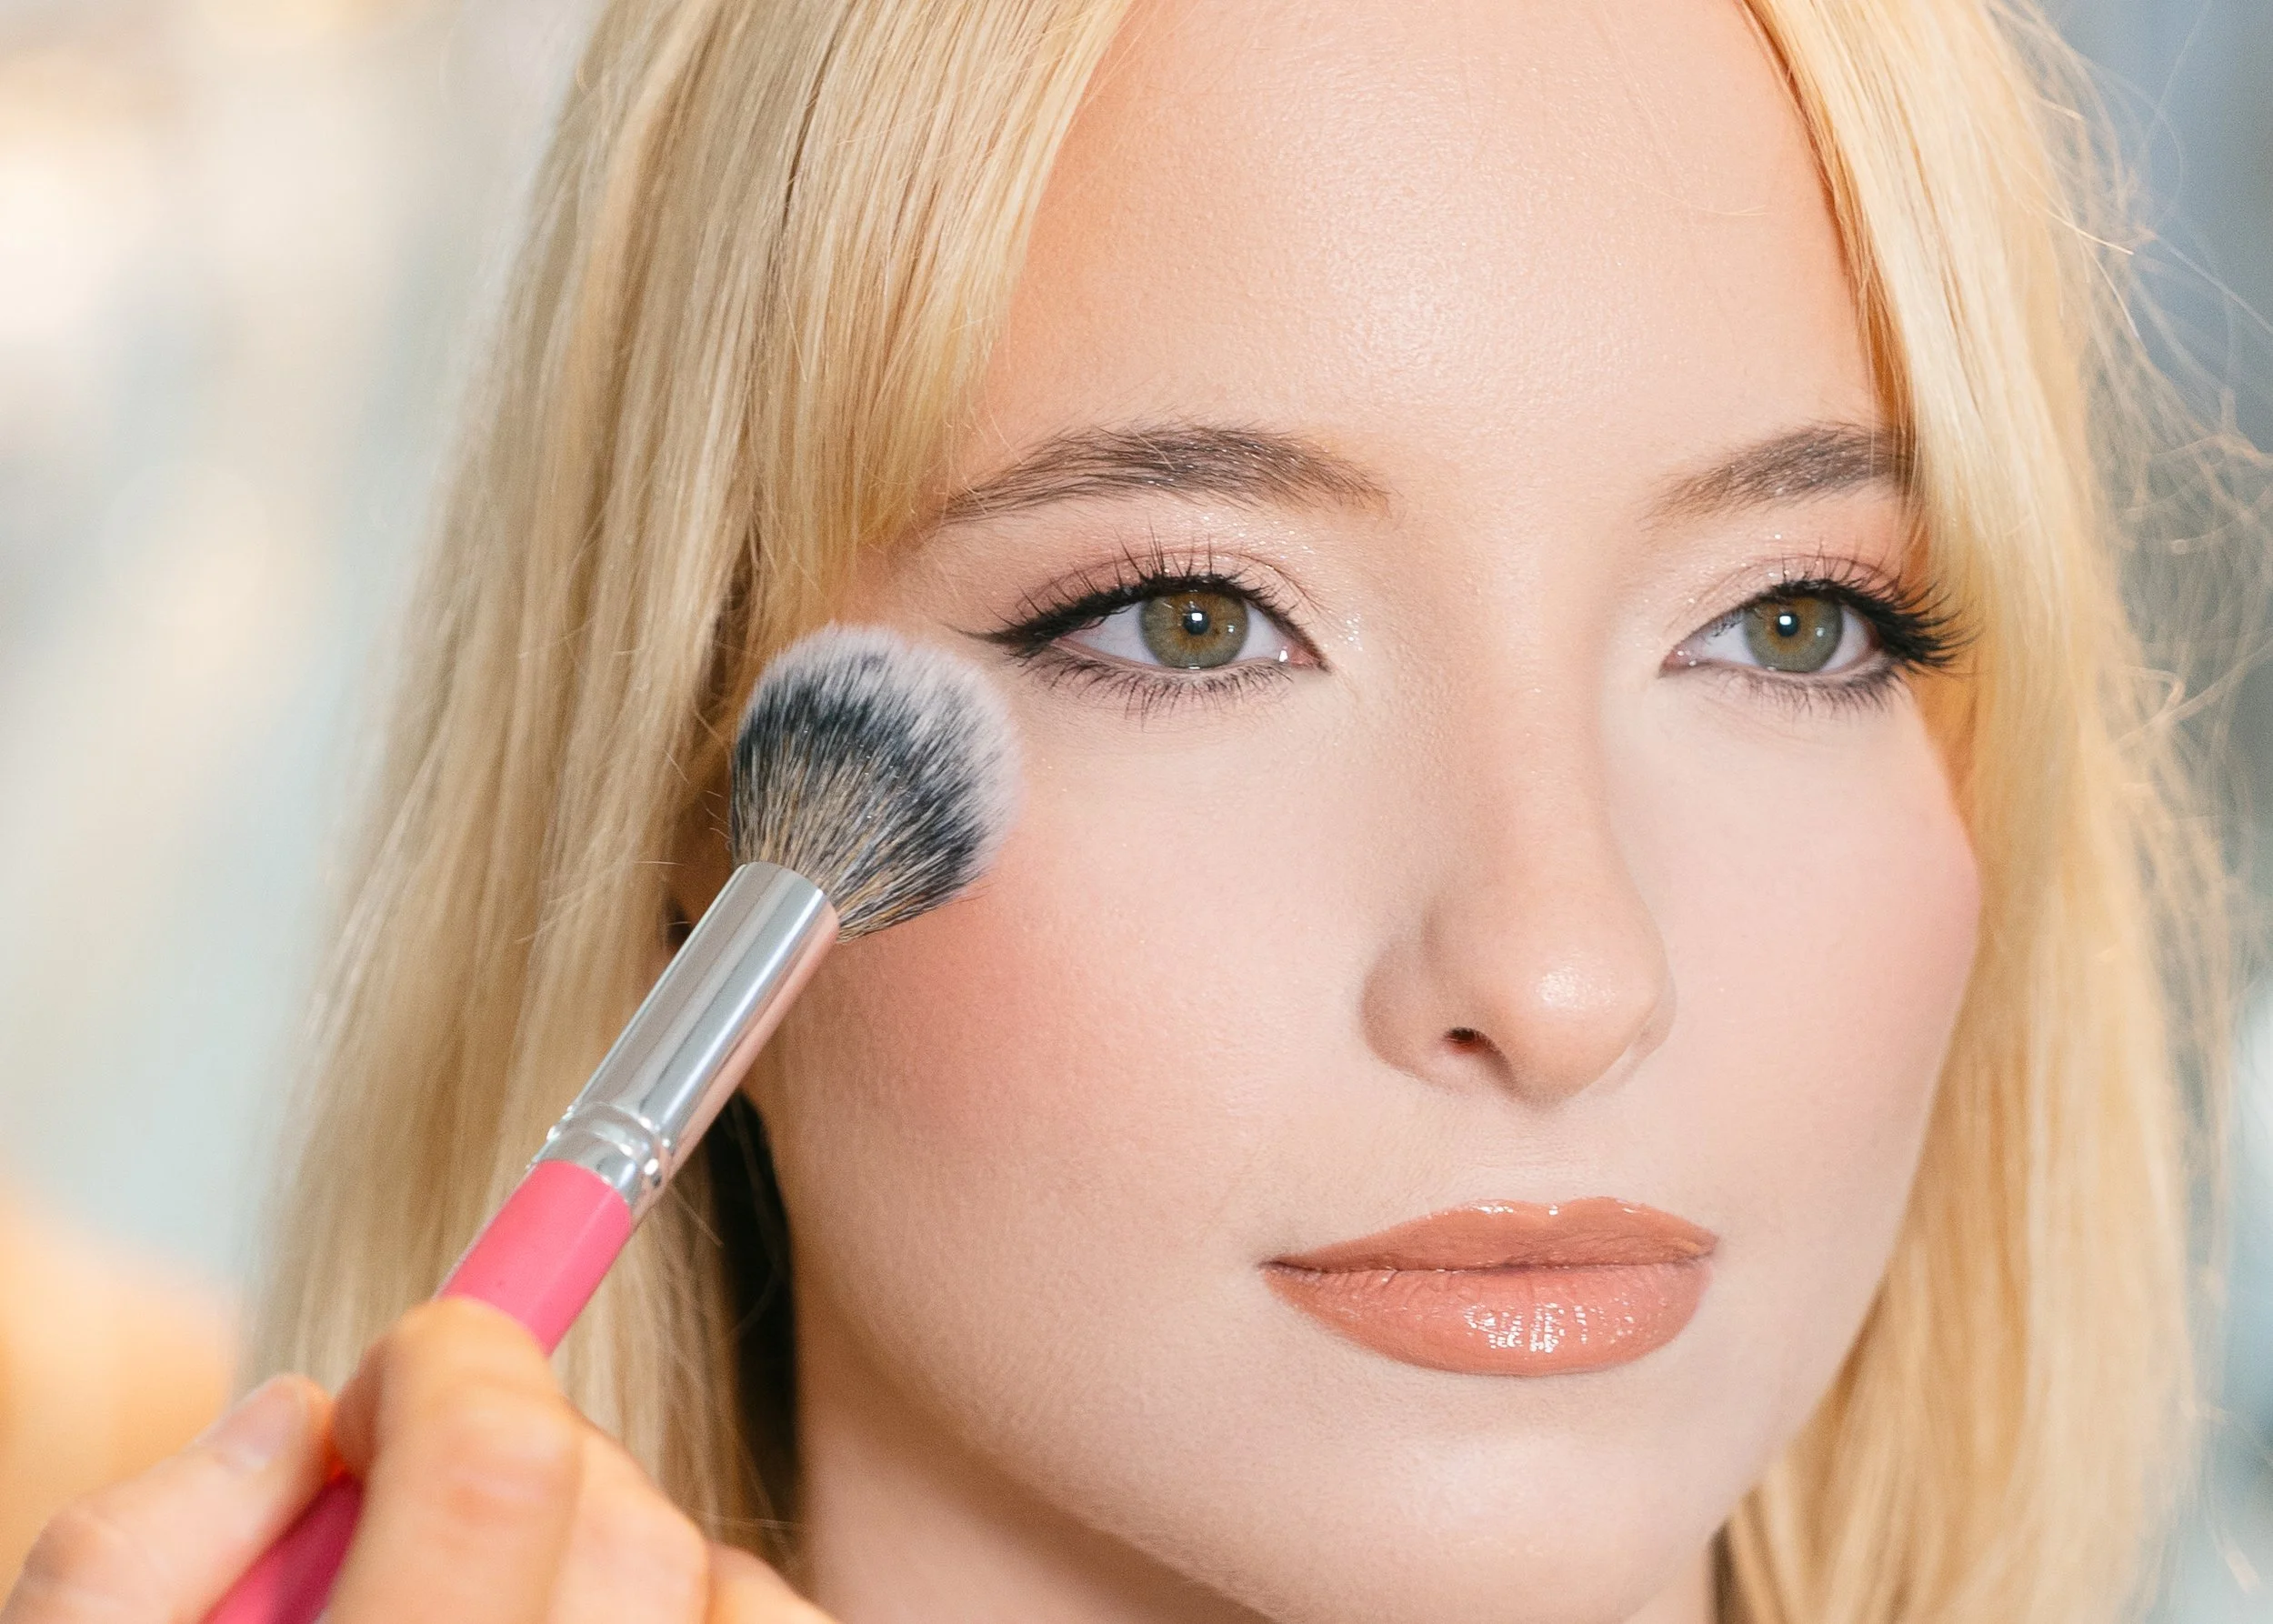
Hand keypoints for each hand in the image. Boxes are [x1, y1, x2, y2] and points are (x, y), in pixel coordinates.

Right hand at [2, 1298, 830, 1622]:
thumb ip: (127, 1563)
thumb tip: (301, 1412)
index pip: (496, 1473)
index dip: (455, 1362)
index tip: (414, 1366)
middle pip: (625, 1519)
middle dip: (526, 1461)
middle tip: (428, 1518)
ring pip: (727, 1584)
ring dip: (631, 1557)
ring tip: (508, 1617)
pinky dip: (716, 1614)